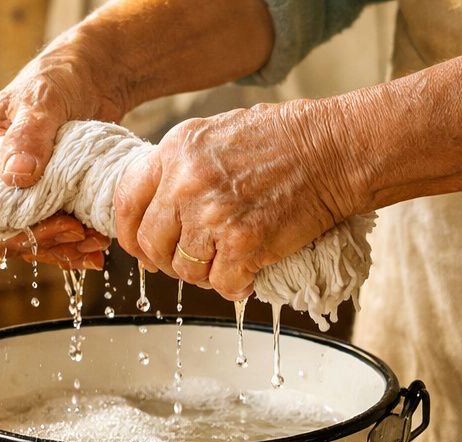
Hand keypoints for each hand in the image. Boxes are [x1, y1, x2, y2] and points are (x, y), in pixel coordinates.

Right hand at [0, 43, 126, 269]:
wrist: (88, 81)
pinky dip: (69, 249)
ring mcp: (7, 197)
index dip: (26, 226)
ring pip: (26, 242)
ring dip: (62, 250)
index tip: (67, 221)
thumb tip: (15, 176)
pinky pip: (43, 239)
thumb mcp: (43, 102)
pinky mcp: (33, 205)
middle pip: (5, 234)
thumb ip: (29, 136)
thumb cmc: (58, 80)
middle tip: (86, 237)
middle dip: (48, 242)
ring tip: (97, 244)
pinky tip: (94, 251)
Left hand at [114, 100, 362, 299]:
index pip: (126, 202)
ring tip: (229, 262)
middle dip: (169, 260)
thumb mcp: (218, 134)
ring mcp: (212, 215)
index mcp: (176, 150)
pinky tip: (250, 273)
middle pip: (152, 243)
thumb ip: (184, 166)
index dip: (130, 235)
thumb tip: (162, 205)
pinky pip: (221, 284)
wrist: (335, 149)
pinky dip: (236, 286)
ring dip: (205, 273)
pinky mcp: (243, 244)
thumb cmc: (287, 140)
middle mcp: (186, 182)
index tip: (144, 249)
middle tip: (193, 262)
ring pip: (185, 269)